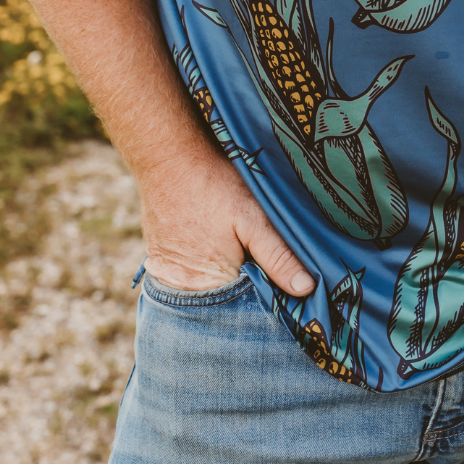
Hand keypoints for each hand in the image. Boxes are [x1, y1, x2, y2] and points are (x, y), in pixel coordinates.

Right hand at [139, 143, 314, 295]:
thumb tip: (306, 289)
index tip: (278, 273)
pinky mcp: (156, 260)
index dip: (265, 289)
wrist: (167, 158)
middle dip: (243, 282)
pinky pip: (183, 274)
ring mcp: (165, 276)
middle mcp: (183, 289)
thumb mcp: (254, 217)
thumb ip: (278, 256)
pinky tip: (207, 240)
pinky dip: (198, 264)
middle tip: (251, 251)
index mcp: (212, 285)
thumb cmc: (213, 185)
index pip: (247, 305)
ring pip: (205, 287)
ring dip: (221, 273)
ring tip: (226, 243)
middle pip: (224, 299)